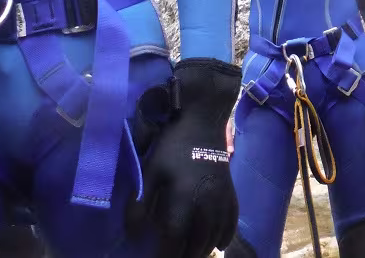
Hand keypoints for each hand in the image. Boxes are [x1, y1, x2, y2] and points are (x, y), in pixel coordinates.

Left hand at [128, 58, 241, 257]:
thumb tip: (133, 234)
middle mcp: (207, 203)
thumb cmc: (172, 145)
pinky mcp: (231, 193)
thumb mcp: (150, 171)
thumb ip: (139, 203)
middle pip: (196, 244)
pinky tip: (217, 245)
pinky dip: (224, 238)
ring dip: (201, 250)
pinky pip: (231, 224)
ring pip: (214, 237)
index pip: (174, 239)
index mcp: (184, 198)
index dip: (165, 255)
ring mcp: (222, 199)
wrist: (203, 120)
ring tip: (189, 254)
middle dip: (183, 255)